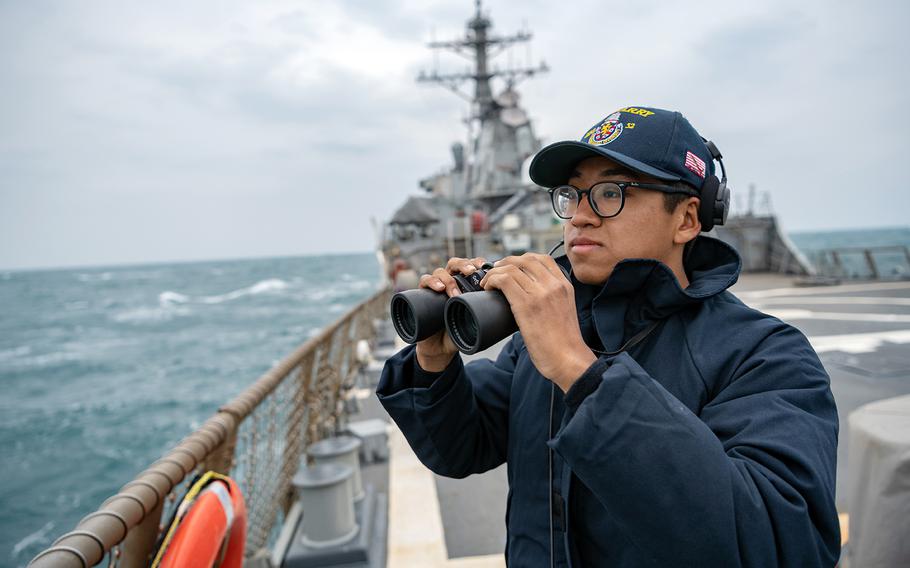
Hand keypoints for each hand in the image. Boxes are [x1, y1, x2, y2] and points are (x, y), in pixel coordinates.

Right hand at [415, 256, 487, 371]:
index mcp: (464, 284)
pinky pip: (424, 280)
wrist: (440, 347)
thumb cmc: (460, 331)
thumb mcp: (477, 322)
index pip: (471, 266)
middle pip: (456, 263)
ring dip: (448, 278)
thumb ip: (491, 318)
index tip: (487, 266)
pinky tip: (439, 288)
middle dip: (464, 265)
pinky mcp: (422, 294)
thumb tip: (514, 318)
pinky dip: (431, 281)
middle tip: (472, 272)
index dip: (477, 262)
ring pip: (440, 271)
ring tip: (454, 291)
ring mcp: (436, 287)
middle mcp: (450, 282)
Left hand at [479, 253, 595, 391]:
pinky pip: (504, 280)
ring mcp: (540, 293)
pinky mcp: (526, 305)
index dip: (522, 259)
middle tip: (494, 272)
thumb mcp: (564, 311)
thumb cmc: (564, 343)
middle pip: (525, 259)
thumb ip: (552, 299)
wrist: (569, 360)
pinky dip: (492, 280)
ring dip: (494, 272)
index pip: (543, 259)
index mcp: (564, 285)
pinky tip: (487, 287)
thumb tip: (528, 297)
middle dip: (505, 262)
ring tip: (487, 282)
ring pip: (511, 268)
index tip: (511, 267)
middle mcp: (553, 285)